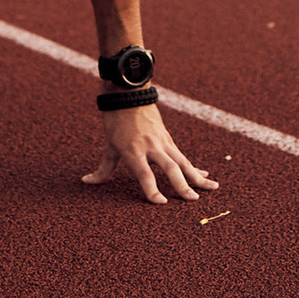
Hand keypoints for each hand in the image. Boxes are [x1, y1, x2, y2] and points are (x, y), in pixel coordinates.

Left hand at [83, 104, 220, 202]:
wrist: (130, 94)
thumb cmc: (116, 121)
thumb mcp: (109, 145)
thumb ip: (102, 168)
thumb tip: (86, 181)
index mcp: (133, 150)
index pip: (144, 174)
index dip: (152, 189)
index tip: (161, 203)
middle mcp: (151, 147)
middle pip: (170, 168)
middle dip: (182, 186)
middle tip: (192, 200)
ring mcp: (162, 142)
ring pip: (183, 162)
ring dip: (197, 177)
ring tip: (212, 188)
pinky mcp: (168, 139)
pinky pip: (183, 157)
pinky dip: (193, 167)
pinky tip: (204, 176)